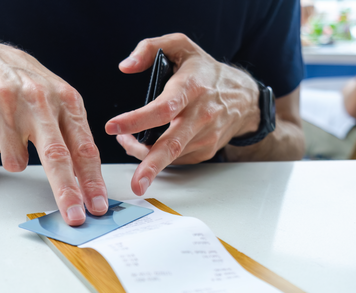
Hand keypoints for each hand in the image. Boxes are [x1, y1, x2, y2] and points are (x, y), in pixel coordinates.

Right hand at [0, 42, 107, 225]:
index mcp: (67, 100)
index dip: (92, 181)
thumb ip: (74, 138)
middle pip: (56, 155)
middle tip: (73, 217)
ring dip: (15, 157)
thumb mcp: (60, 103)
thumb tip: (85, 184)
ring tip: (14, 132)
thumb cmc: (30, 88)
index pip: (84, 148)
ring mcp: (8, 103)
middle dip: (66, 191)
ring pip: (15, 161)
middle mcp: (40, 100)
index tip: (97, 206)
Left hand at [105, 33, 260, 195]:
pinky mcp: (205, 150)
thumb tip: (126, 66)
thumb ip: (149, 48)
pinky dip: (157, 157)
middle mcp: (201, 114)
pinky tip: (147, 146)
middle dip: (152, 165)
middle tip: (136, 184)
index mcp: (192, 87)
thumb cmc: (205, 71)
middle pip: (173, 144)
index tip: (113, 127)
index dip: (137, 119)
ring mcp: (205, 136)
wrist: (243, 97)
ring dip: (143, 156)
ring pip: (170, 154)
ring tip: (126, 142)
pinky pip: (176, 159)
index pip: (163, 107)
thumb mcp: (180, 46)